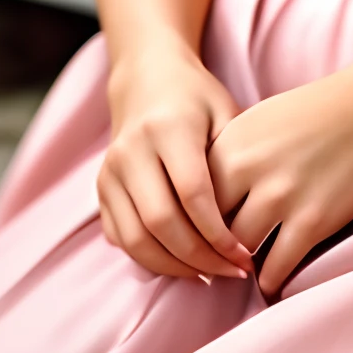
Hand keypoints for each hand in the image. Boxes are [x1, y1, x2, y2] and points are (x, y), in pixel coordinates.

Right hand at [99, 37, 254, 282]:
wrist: (146, 77)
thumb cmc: (197, 97)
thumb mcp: (225, 112)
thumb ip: (234, 161)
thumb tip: (252, 221)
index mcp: (168, 128)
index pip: (192, 195)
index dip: (219, 234)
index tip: (245, 257)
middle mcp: (132, 151)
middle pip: (160, 223)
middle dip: (199, 258)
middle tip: (231, 272)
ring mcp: (110, 172)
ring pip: (136, 238)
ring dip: (174, 267)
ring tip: (209, 275)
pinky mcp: (100, 189)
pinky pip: (121, 238)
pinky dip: (150, 259)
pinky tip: (183, 264)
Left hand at [207, 60, 352, 296]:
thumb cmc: (309, 115)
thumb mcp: (253, 124)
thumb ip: (223, 159)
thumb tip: (195, 201)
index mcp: (229, 147)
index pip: (190, 201)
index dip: (191, 224)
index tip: (194, 240)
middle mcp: (250, 173)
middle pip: (210, 229)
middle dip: (210, 250)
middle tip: (212, 266)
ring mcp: (282, 198)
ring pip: (240, 252)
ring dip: (239, 267)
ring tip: (239, 276)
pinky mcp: (312, 221)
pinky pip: (276, 267)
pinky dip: (270, 282)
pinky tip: (269, 283)